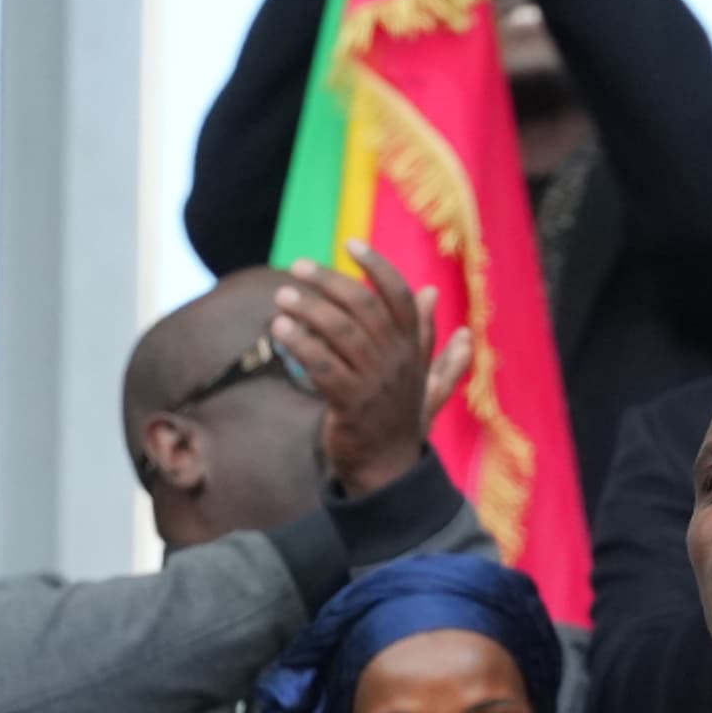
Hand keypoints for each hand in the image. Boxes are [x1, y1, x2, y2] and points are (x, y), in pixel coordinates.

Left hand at [278, 239, 466, 499]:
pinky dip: (300, 344)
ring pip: (340, 332)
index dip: (377, 266)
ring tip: (282, 297)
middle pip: (363, 305)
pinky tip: (280, 330)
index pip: (400, 295)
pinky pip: (321, 366)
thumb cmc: (400, 418)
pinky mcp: (349, 405)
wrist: (387, 470)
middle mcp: (398, 361)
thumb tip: (431, 293)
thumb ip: (427, 334)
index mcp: (414, 348)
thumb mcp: (423, 375)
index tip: (350, 243)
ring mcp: (375, 383)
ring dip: (308, 309)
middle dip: (328, 281)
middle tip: (297, 268)